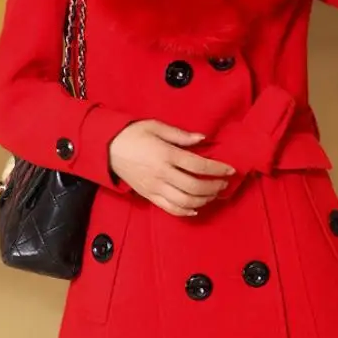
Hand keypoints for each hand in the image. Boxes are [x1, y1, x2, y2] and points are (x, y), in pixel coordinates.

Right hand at [108, 121, 234, 216]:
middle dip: (214, 187)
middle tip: (224, 183)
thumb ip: (180, 135)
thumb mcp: (156, 126)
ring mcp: (154, 187)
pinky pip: (170, 209)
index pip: (198, 165)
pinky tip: (196, 207)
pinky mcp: (149, 196)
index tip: (230, 169)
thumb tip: (202, 138)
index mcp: (165, 154)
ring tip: (213, 194)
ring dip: (203, 200)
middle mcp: (161, 174)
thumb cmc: (132, 134)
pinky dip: (186, 211)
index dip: (217, 169)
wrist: (107, 148)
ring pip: (185, 202)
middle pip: (194, 187)